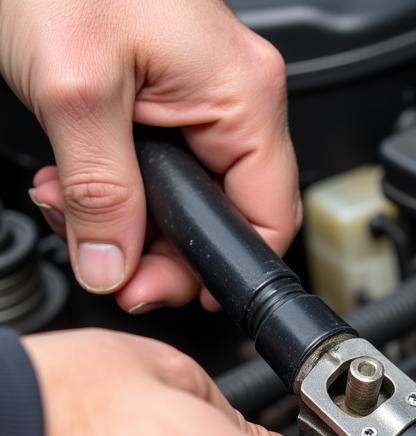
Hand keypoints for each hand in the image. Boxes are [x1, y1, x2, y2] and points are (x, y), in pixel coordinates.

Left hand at [0, 0, 298, 312]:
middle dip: (157, 247)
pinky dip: (120, 185)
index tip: (162, 289)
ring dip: (129, 218)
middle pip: (226, 215)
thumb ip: (100, 195)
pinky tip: (77, 182)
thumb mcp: (75, 94)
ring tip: (72, 208)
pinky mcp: (173, 90)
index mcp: (245, 96)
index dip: (219, 268)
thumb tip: (114, 266)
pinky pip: (165, 164)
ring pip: (190, 196)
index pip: (266, 221)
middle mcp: (240, 96)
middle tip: (105, 261)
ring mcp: (208, 93)